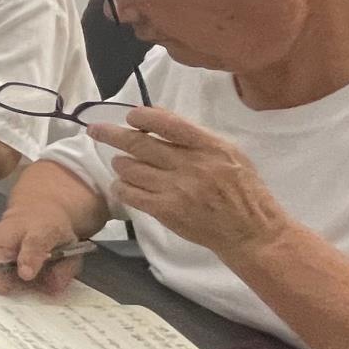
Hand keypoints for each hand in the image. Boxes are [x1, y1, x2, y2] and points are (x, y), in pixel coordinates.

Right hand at [0, 206, 85, 294]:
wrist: (39, 208)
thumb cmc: (55, 235)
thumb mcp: (72, 249)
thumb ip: (65, 269)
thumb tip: (52, 286)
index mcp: (43, 229)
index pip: (35, 241)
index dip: (29, 257)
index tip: (26, 274)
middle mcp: (16, 228)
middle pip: (4, 244)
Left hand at [91, 107, 290, 256]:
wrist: (252, 232)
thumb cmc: (242, 189)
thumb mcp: (229, 152)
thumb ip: (194, 135)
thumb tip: (155, 116)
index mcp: (209, 146)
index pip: (165, 123)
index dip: (141, 116)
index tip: (130, 117)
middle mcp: (191, 165)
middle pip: (139, 144)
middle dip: (111, 134)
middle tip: (95, 130)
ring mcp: (177, 189)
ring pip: (130, 169)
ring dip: (120, 164)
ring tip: (121, 163)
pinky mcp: (167, 211)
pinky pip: (131, 194)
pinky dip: (121, 187)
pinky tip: (122, 185)